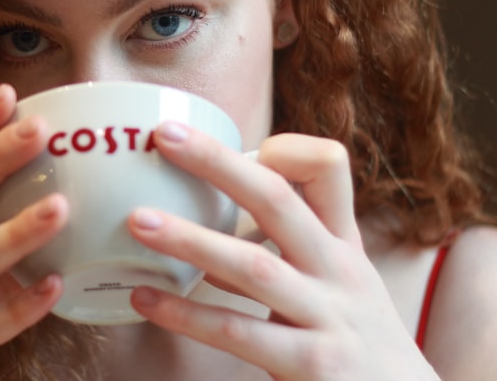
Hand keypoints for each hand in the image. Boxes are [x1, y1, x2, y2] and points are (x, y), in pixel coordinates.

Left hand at [126, 124, 438, 379]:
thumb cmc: (358, 345)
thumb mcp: (341, 286)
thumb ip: (289, 253)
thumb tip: (205, 232)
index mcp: (341, 245)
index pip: (330, 169)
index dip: (287, 146)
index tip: (241, 142)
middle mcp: (338, 271)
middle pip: (279, 200)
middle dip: (219, 163)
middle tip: (165, 138)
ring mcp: (328, 317)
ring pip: (254, 266)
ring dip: (191, 240)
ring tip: (138, 221)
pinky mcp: (313, 364)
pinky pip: (240, 333)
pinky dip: (188, 315)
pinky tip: (147, 299)